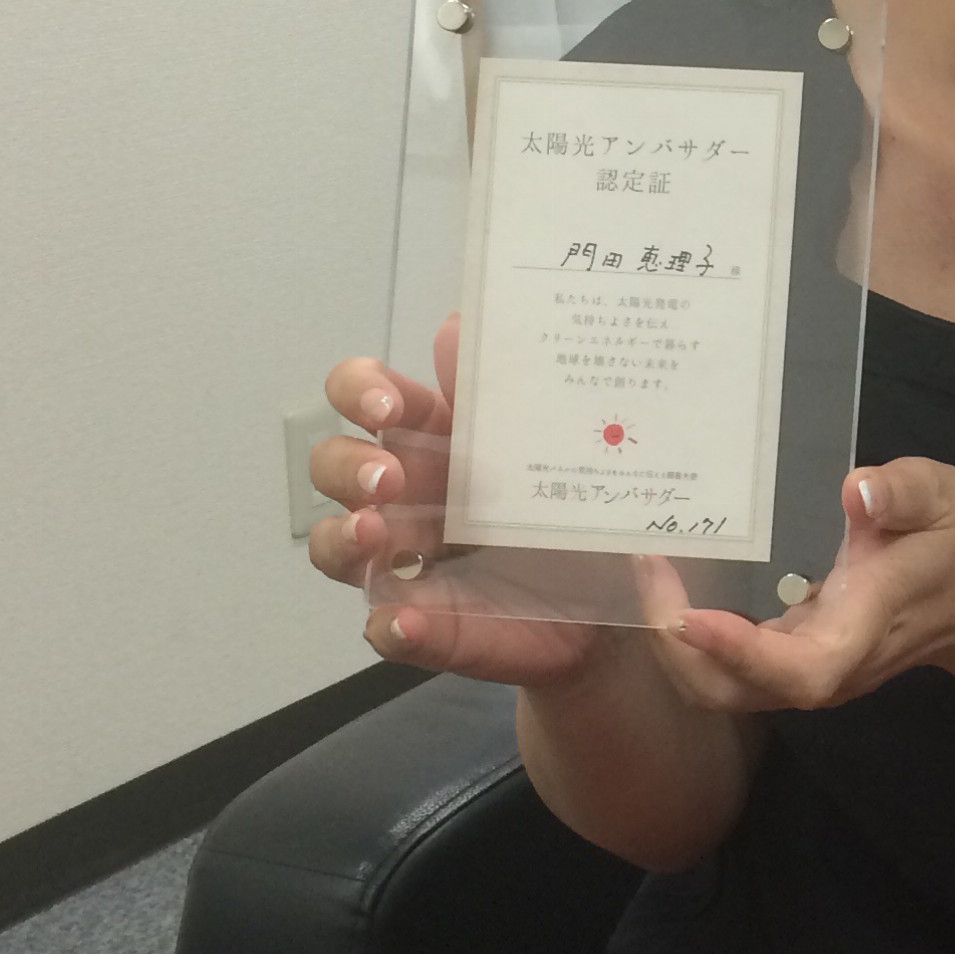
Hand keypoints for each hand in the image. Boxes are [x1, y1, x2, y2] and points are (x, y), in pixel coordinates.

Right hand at [306, 319, 607, 687]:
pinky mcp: (428, 623)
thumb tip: (459, 326)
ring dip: (342, 537)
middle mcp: (405, 493)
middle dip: (347, 466)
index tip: (386, 403)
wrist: (620, 594)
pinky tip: (406, 620)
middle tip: (387, 478)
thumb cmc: (571, 500)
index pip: (367, 394)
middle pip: (334, 465)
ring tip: (375, 534)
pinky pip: (388, 627)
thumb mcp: (550, 441)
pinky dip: (391, 624)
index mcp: (433, 434)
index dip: (360, 389)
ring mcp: (407, 561)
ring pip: (335, 544)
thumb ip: (502, 389)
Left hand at [646, 458, 954, 714]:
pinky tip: (674, 579)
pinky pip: (729, 665)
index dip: (741, 653)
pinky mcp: (791, 657)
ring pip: (724, 686)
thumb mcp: (943, 498)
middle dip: (679, 649)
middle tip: (649, 569)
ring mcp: (805, 667)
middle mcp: (827, 665)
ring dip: (676, 642)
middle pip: (738, 692)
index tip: (689, 615)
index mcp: (863, 631)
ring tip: (651, 570)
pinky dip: (691, 634)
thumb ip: (905, 493)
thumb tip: (858, 489)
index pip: (800, 669)